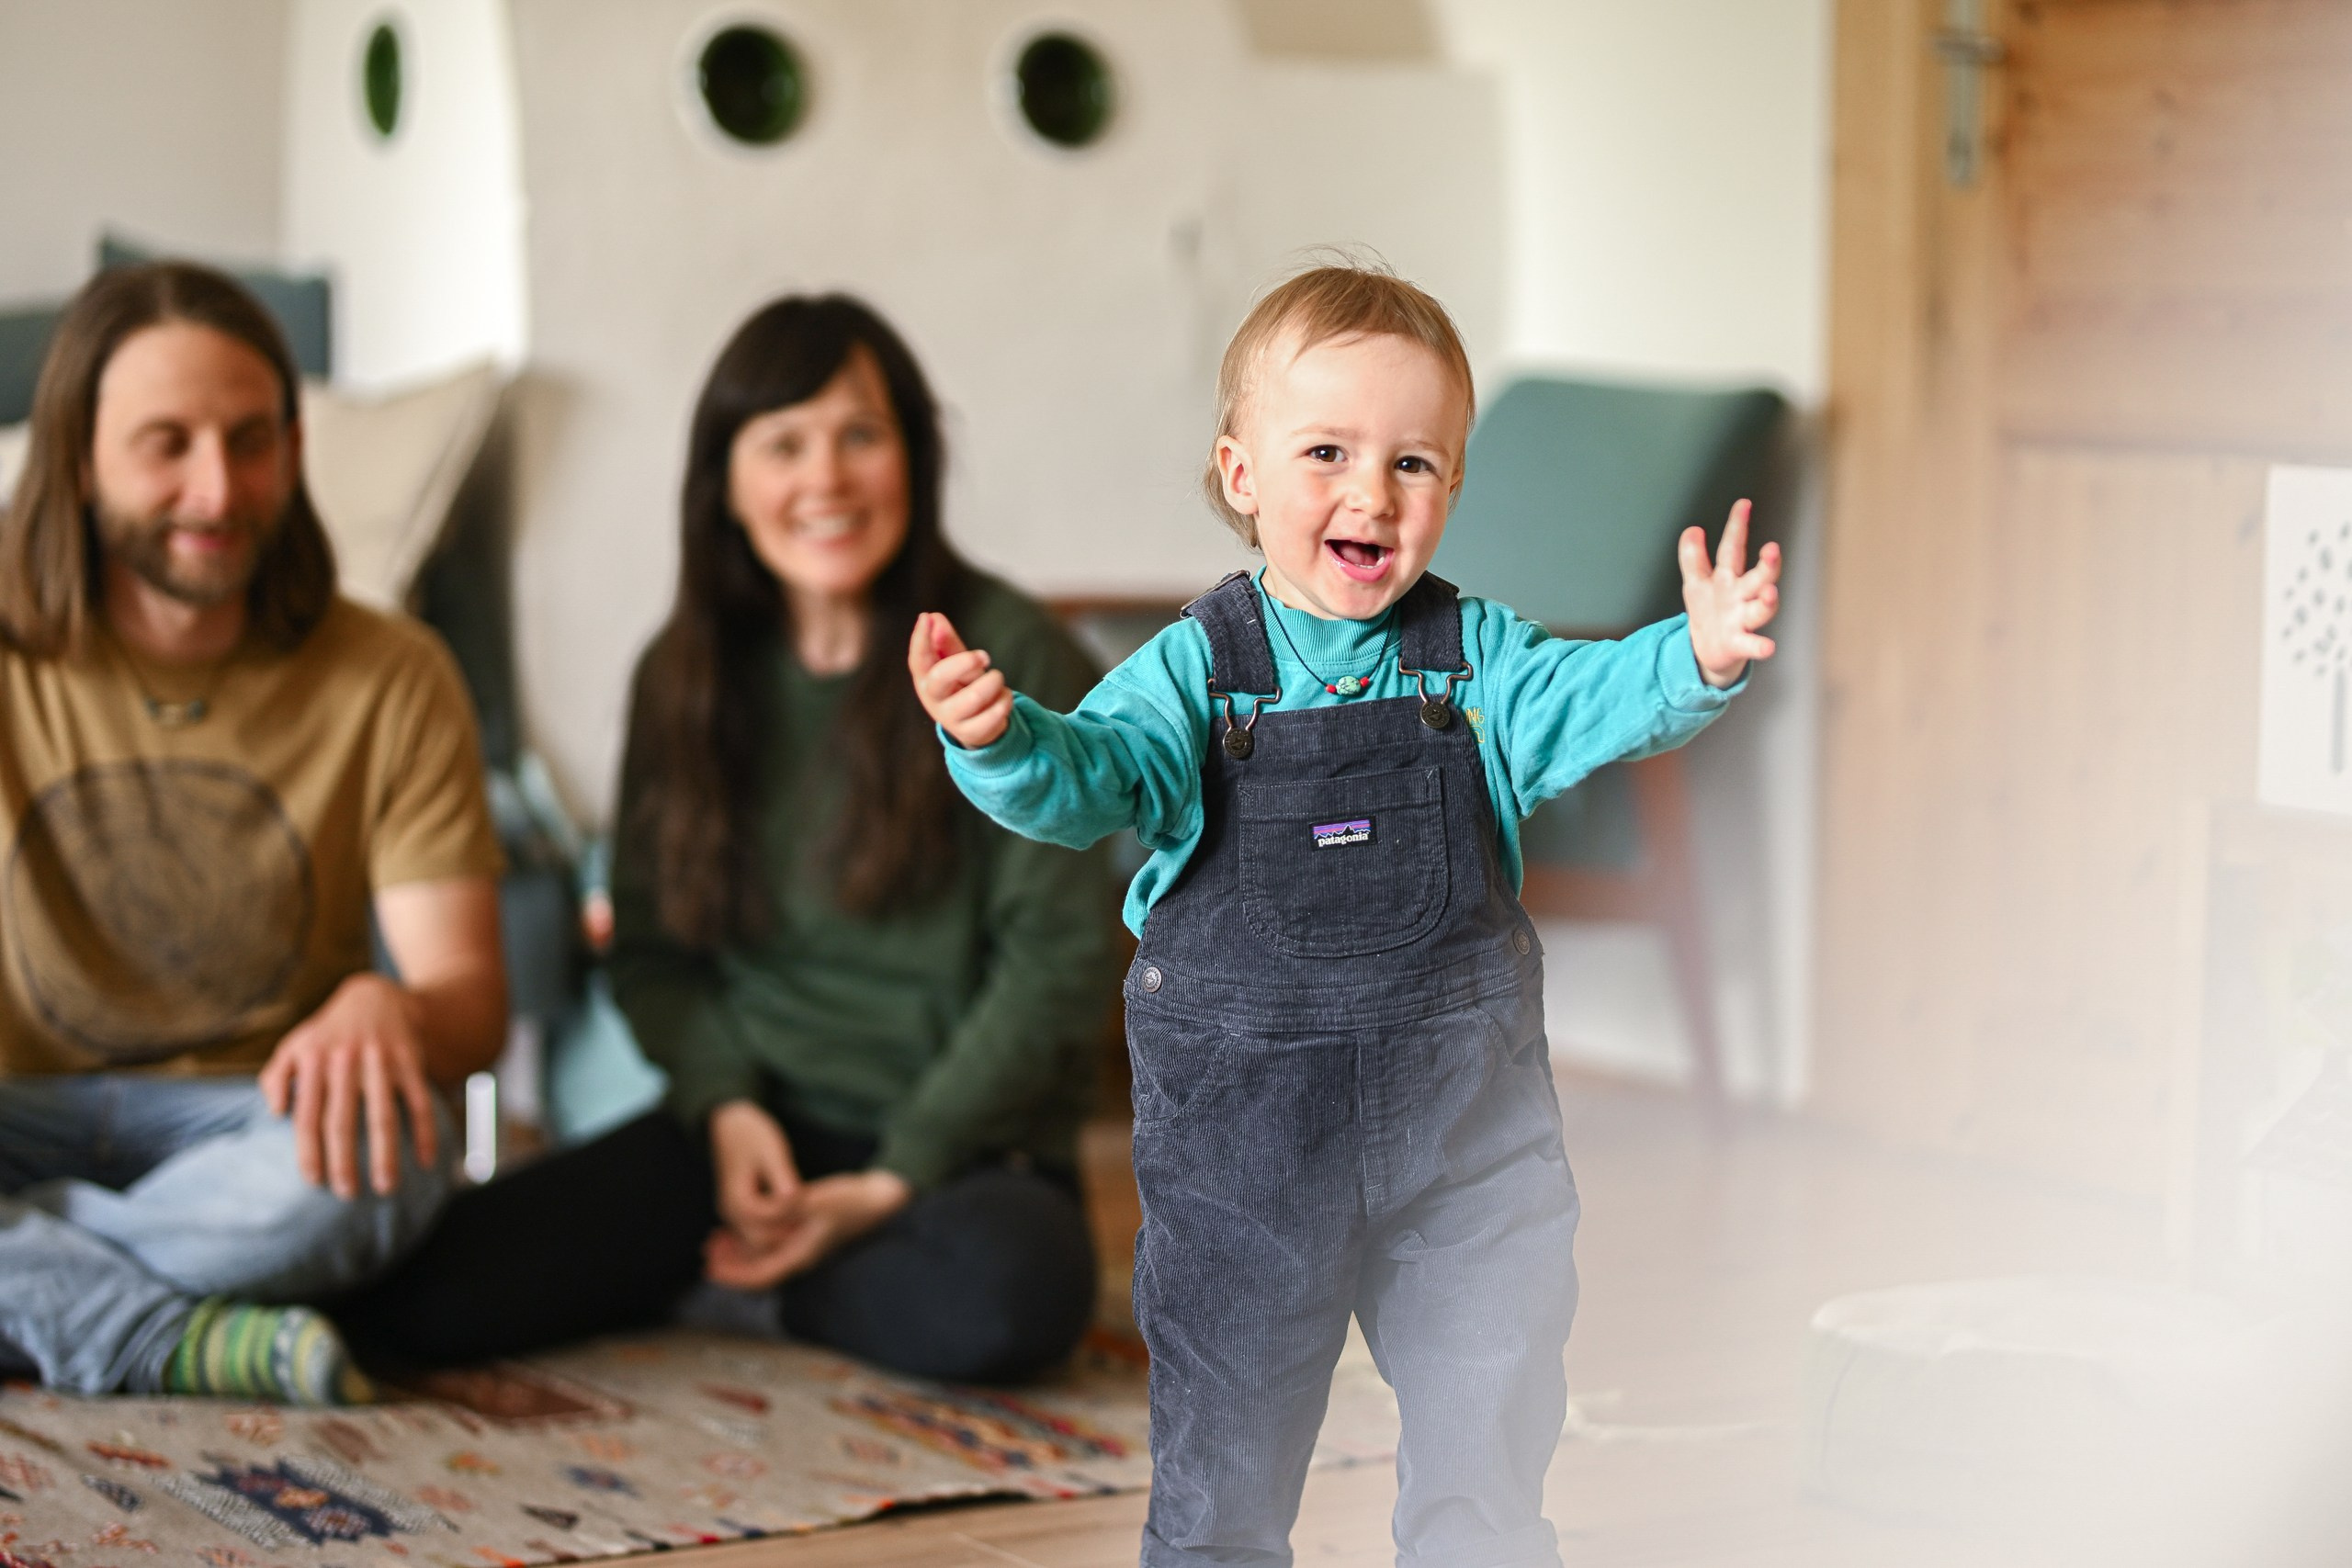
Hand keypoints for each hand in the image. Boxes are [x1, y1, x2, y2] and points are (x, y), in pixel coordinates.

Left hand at [259, 973, 440, 1198]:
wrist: (376, 996)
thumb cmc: (329, 1034)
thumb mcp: (294, 1046)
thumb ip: (276, 1077)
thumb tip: (275, 1113)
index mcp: (313, 1063)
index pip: (307, 1116)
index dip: (310, 1152)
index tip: (314, 1182)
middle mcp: (345, 1062)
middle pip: (343, 1122)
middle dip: (344, 1162)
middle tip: (347, 1194)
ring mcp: (380, 1061)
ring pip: (383, 1116)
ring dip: (386, 1154)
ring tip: (386, 1187)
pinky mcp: (409, 1060)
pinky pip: (419, 1102)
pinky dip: (426, 1132)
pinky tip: (428, 1161)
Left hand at [702, 1169, 912, 1289]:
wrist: (882, 1197)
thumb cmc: (853, 1200)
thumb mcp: (817, 1200)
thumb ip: (788, 1208)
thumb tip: (762, 1213)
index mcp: (801, 1254)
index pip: (760, 1276)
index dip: (733, 1275)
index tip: (710, 1269)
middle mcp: (801, 1255)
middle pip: (758, 1270)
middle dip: (731, 1262)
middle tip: (707, 1250)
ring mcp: (804, 1246)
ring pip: (764, 1256)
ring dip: (739, 1250)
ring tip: (718, 1238)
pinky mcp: (808, 1233)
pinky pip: (774, 1243)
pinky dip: (754, 1238)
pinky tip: (744, 1225)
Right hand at [709, 1099, 800, 1238]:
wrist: (730, 1125)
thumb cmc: (752, 1135)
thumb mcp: (771, 1152)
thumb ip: (782, 1176)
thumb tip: (795, 1196)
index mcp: (737, 1200)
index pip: (767, 1224)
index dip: (792, 1215)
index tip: (812, 1202)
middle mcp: (732, 1214)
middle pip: (762, 1242)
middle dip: (788, 1233)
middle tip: (817, 1221)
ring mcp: (736, 1214)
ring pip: (761, 1241)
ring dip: (784, 1235)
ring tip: (813, 1221)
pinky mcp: (745, 1211)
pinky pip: (761, 1231)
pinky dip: (779, 1230)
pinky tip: (803, 1218)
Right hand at [909, 612, 1012, 748]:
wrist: (978, 723)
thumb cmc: (962, 685)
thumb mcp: (955, 663)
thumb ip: (947, 643)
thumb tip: (935, 618)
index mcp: (926, 679)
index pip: (918, 659)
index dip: (920, 639)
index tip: (926, 617)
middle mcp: (934, 699)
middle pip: (939, 678)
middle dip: (964, 662)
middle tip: (985, 655)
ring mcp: (951, 718)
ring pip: (972, 698)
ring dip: (992, 682)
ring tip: (997, 678)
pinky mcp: (971, 733)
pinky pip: (992, 715)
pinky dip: (1004, 700)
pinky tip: (1004, 697)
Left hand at [1679, 498, 1781, 687]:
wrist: (1709, 651)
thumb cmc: (1708, 610)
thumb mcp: (1696, 582)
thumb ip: (1694, 557)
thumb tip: (1693, 529)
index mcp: (1728, 578)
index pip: (1732, 549)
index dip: (1737, 527)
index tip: (1744, 504)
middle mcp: (1741, 596)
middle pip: (1757, 578)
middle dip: (1767, 565)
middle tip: (1772, 549)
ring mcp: (1743, 620)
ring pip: (1760, 609)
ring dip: (1768, 601)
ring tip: (1770, 593)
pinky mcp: (1739, 644)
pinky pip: (1752, 645)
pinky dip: (1760, 646)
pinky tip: (1768, 647)